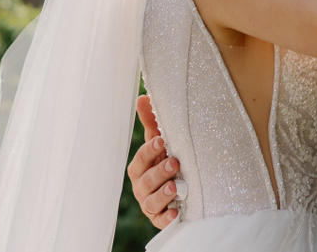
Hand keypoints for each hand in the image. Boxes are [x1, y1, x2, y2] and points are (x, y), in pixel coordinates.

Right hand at [126, 94, 179, 228]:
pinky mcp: (160, 218)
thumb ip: (152, 122)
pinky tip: (176, 212)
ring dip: (162, 194)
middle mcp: (142, 187)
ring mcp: (150, 204)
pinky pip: (161, 221)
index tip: (162, 141)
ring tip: (175, 186)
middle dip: (158, 172)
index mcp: (140, 168)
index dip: (149, 151)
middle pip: (145, 181)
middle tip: (174, 162)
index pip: (141, 159)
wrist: (177, 188)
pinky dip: (167, 217)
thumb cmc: (164, 160)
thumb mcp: (159, 142)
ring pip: (151, 202)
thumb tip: (143, 97)